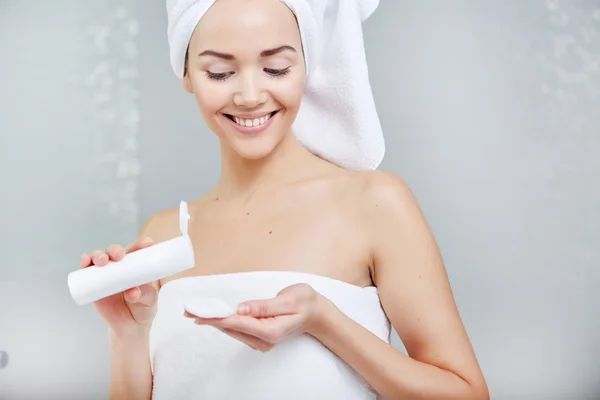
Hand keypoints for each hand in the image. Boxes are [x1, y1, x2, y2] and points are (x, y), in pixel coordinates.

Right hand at [80, 237, 158, 335]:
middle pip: (116, 251)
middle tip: (119, 255)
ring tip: (103, 261)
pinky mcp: (94, 283)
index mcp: (137, 266)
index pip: (138, 251)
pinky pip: (87, 271)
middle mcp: (120, 266)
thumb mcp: (150, 301)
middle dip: (116, 250)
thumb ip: (144, 295)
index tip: (147, 243)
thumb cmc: (144, 308)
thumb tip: (131, 292)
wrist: (130, 326)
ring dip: (99, 255)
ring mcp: (106, 274)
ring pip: (100, 258)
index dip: (141, 244)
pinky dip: (84, 262)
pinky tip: (85, 260)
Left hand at [185, 283, 324, 351]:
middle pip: (231, 329)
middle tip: (189, 311)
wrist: (317, 313)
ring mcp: (262, 341)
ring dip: (214, 322)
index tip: (199, 314)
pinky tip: (214, 317)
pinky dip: (225, 322)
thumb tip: (241, 308)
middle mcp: (264, 340)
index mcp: (270, 331)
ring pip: (232, 331)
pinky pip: (238, 330)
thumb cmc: (305, 303)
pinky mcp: (260, 337)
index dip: (217, 318)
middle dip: (210, 319)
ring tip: (195, 313)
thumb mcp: (288, 299)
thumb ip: (264, 306)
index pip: (238, 323)